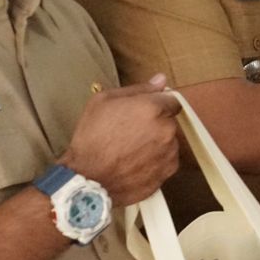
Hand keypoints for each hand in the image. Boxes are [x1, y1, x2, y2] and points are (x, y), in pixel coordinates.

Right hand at [58, 74, 181, 206]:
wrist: (87, 179)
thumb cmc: (91, 138)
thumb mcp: (103, 101)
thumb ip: (138, 89)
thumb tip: (161, 80)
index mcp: (153, 108)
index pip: (172, 100)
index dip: (157, 105)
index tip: (144, 113)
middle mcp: (167, 130)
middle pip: (169, 121)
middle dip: (155, 124)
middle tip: (131, 133)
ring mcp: (169, 153)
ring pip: (169, 142)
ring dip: (156, 143)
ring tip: (130, 150)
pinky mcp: (167, 173)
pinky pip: (166, 161)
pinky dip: (155, 161)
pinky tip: (135, 163)